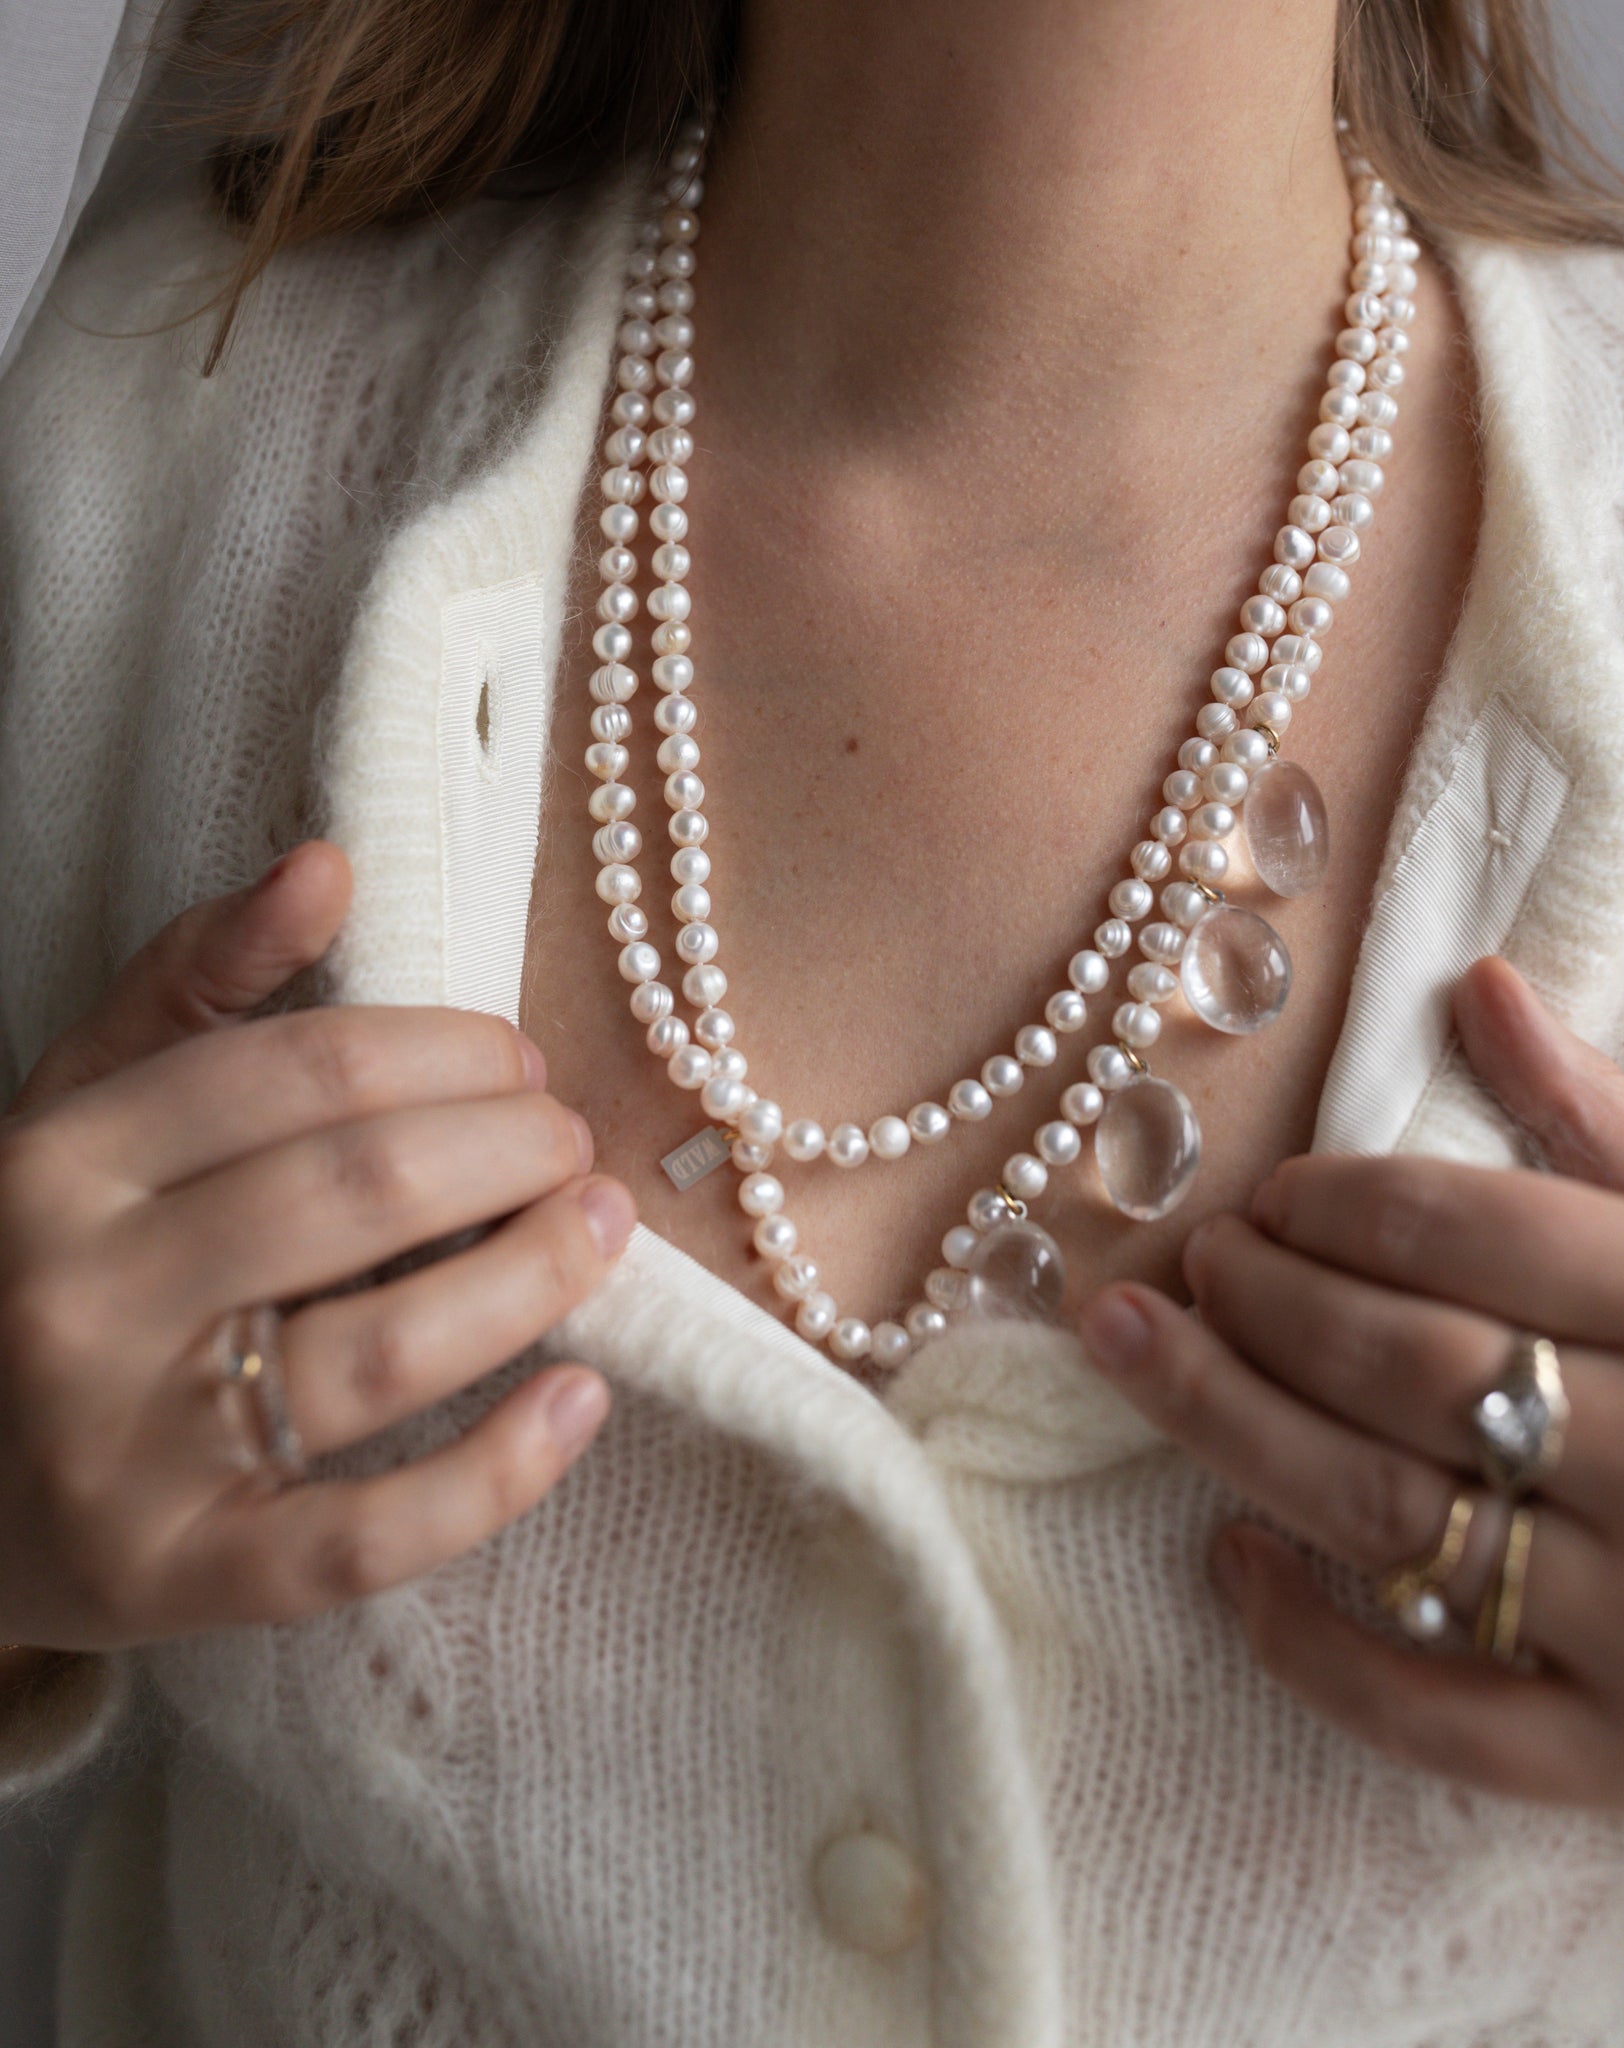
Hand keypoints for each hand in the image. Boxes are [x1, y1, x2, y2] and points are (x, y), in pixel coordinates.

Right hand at [0, 843, 631, 1654]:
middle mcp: (80, 1302)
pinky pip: (366, 1539)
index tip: (521, 1058)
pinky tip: (582, 1400)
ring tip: (600, 1229)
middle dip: (513, 1149)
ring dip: (533, 1279)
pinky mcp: (177, 1583)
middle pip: (362, 1192)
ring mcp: (125, 1455)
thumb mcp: (82, 1105)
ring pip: (382, 1355)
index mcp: (59, 1164)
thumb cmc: (35, 1265)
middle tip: (570, 1143)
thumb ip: (195, 979)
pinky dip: (497, 1473)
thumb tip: (329, 863)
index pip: (308, 1071)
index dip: (452, 1050)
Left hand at [1079, 955, 1623, 1821]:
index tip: (1268, 1197)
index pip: (1462, 1229)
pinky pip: (1433, 1712)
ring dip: (1224, 1422)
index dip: (1330, 1204)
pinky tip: (1228, 1559)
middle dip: (1255, 1301)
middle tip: (1184, 1265)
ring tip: (1132, 1352)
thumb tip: (1478, 984)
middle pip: (1393, 1362)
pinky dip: (1309, 1641)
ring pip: (1378, 1509)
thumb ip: (1608, 1125)